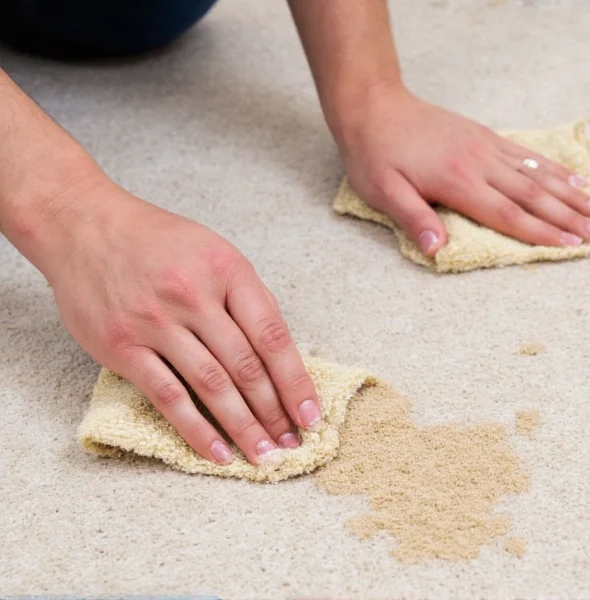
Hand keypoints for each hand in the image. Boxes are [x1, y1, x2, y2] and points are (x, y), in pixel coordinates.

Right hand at [43, 177, 321, 465]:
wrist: (84, 227)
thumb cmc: (158, 242)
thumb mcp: (214, 252)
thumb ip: (246, 298)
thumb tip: (279, 352)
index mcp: (228, 270)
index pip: (273, 336)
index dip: (296, 382)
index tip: (311, 415)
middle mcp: (194, 296)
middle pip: (246, 366)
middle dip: (274, 412)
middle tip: (292, 445)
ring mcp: (157, 322)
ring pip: (212, 385)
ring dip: (242, 426)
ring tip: (263, 456)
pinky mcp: (123, 346)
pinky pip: (167, 395)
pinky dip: (195, 428)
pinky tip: (216, 451)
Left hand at [335, 86, 589, 255]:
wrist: (375, 106)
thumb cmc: (376, 154)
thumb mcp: (383, 191)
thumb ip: (413, 219)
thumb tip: (437, 250)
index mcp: (458, 181)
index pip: (508, 214)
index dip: (541, 233)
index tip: (571, 246)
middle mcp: (480, 163)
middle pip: (533, 195)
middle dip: (569, 216)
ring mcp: (486, 147)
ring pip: (537, 173)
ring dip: (571, 192)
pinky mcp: (485, 136)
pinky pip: (527, 154)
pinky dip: (554, 167)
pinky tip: (573, 177)